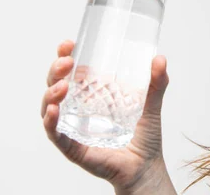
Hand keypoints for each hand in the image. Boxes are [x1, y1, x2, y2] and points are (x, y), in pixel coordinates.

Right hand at [41, 40, 170, 190]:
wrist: (146, 166)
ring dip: (51, 93)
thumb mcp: (152, 103)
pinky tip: (52, 111)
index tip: (69, 44)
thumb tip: (159, 59)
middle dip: (56, 70)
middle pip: (56, 84)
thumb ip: (157, 82)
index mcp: (93, 94)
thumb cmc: (144, 136)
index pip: (72, 71)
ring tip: (63, 86)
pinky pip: (55, 134)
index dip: (66, 56)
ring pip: (49, 107)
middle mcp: (79, 108)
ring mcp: (74, 126)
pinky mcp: (73, 146)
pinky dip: (50, 122)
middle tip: (66, 61)